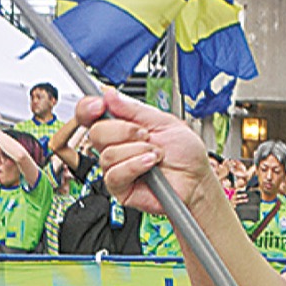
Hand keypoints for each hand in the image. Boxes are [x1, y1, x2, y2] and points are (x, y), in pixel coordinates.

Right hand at [77, 87, 211, 215]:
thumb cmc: (185, 153)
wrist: (197, 178)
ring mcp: (116, 167)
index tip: (99, 105)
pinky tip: (151, 165)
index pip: (91, 115)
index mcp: (122, 127)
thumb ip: (135, 109)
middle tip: (146, 135)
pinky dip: (135, 166)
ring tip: (156, 154)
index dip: (88, 108)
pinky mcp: (120, 188)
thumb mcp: (163, 121)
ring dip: (138, 151)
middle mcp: (116, 146)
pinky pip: (114, 174)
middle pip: (96, 133)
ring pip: (107, 154)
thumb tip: (110, 96)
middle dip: (125, 131)